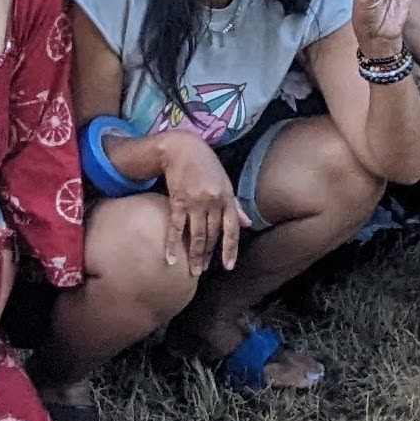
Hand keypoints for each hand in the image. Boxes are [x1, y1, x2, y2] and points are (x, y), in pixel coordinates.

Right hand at [157, 134, 246, 272]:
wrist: (183, 148)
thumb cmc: (206, 166)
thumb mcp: (225, 183)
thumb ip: (235, 206)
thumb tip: (248, 224)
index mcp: (227, 198)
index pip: (232, 229)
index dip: (230, 249)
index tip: (228, 266)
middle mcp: (214, 202)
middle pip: (213, 235)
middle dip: (208, 256)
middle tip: (202, 272)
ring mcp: (196, 202)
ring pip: (196, 235)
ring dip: (194, 255)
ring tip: (192, 270)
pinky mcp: (178, 201)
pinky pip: (176, 227)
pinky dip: (173, 244)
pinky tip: (171, 259)